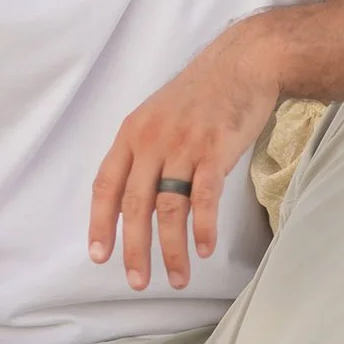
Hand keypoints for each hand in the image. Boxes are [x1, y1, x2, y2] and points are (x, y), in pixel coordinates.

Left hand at [88, 24, 280, 291]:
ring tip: (177, 277)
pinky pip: (203, 199)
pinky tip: (204, 250)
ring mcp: (183, 146)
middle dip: (134, 249)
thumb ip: (146, 150)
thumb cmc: (205, 92)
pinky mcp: (214, 151)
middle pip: (134, 205)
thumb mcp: (160, 114)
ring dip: (171, 249)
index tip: (99, 255)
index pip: (106, 185)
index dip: (100, 223)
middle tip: (136, 281)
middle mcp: (152, 140)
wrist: (245, 62)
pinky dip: (203, 228)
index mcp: (132, 133)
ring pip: (168, 209)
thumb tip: (136, 195)